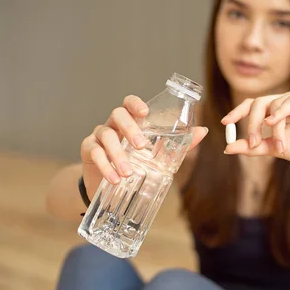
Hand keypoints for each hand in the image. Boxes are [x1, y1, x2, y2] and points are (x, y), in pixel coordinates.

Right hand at [80, 95, 207, 197]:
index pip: (129, 103)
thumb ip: (179, 144)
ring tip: (129, 173)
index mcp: (130, 122)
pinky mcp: (88, 151)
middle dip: (130, 128)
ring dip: (118, 154)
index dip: (135, 103)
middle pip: (117, 115)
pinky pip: (94, 153)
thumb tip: (202, 131)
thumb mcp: (159, 156)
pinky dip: (105, 166)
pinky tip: (114, 179)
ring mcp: (98, 136)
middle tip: (142, 146)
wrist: (110, 187)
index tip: (144, 112)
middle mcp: (113, 125)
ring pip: (105, 135)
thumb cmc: (137, 165)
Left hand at [221, 88, 289, 169]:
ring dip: (273, 128)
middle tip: (254, 142)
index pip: (252, 106)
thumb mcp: (275, 150)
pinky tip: (275, 124)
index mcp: (275, 112)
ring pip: (275, 105)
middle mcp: (285, 101)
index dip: (237, 112)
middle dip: (252, 123)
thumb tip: (228, 148)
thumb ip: (253, 147)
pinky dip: (282, 111)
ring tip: (280, 147)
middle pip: (259, 103)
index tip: (226, 123)